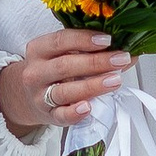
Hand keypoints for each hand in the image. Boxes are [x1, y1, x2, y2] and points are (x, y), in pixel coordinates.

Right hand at [0, 28, 128, 142]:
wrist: (27, 96)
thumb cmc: (52, 70)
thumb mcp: (62, 54)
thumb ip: (89, 50)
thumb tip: (128, 49)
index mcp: (39, 49)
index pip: (61, 40)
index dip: (84, 39)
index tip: (107, 40)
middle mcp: (36, 72)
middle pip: (65, 66)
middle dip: (96, 62)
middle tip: (120, 59)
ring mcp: (40, 95)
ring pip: (65, 91)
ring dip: (92, 86)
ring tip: (115, 80)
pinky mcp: (48, 115)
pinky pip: (61, 116)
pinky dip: (75, 113)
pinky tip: (89, 107)